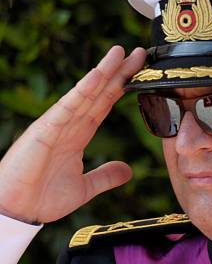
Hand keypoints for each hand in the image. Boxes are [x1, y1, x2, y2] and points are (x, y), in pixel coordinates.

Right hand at [0, 45, 145, 223]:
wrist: (18, 211)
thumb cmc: (43, 198)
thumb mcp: (84, 188)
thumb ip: (105, 176)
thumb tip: (128, 170)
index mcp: (78, 135)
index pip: (104, 105)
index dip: (121, 88)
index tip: (141, 73)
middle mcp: (69, 125)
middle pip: (98, 94)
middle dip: (118, 73)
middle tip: (139, 52)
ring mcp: (56, 125)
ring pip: (84, 94)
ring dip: (102, 73)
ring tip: (120, 53)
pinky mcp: (44, 132)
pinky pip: (66, 108)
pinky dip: (81, 91)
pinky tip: (96, 76)